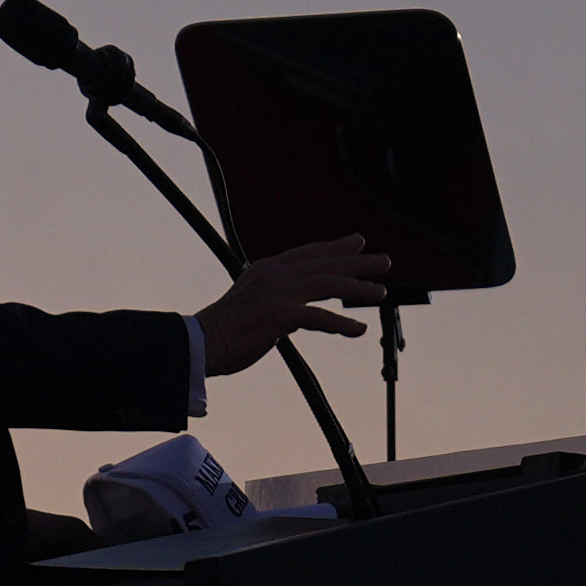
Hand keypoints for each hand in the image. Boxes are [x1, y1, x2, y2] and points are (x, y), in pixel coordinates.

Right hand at [199, 236, 387, 362]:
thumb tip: (298, 308)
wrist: (201, 342)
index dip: (336, 247)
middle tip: (384, 262)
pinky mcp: (280, 315)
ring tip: (380, 293)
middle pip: (325, 264)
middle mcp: (275, 274)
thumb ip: (277, 297)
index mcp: (268, 269)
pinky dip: (342, 324)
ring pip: (328, 284)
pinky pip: (319, 318)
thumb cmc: (225, 329)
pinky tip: (358, 330)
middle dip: (357, 262)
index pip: (309, 253)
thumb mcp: (253, 301)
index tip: (359, 243)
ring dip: (357, 288)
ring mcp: (278, 293)